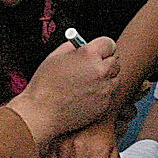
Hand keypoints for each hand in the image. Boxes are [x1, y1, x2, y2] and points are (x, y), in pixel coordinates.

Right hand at [8, 38, 119, 153]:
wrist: (42, 114)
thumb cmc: (44, 85)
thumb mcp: (55, 57)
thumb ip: (73, 47)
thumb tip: (82, 45)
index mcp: (89, 55)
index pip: (109, 44)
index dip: (103, 46)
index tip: (98, 50)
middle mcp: (101, 71)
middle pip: (116, 60)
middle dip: (106, 60)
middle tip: (94, 64)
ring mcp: (105, 90)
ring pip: (115, 78)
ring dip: (106, 77)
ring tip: (88, 81)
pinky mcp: (104, 105)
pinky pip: (109, 94)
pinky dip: (102, 93)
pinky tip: (85, 95)